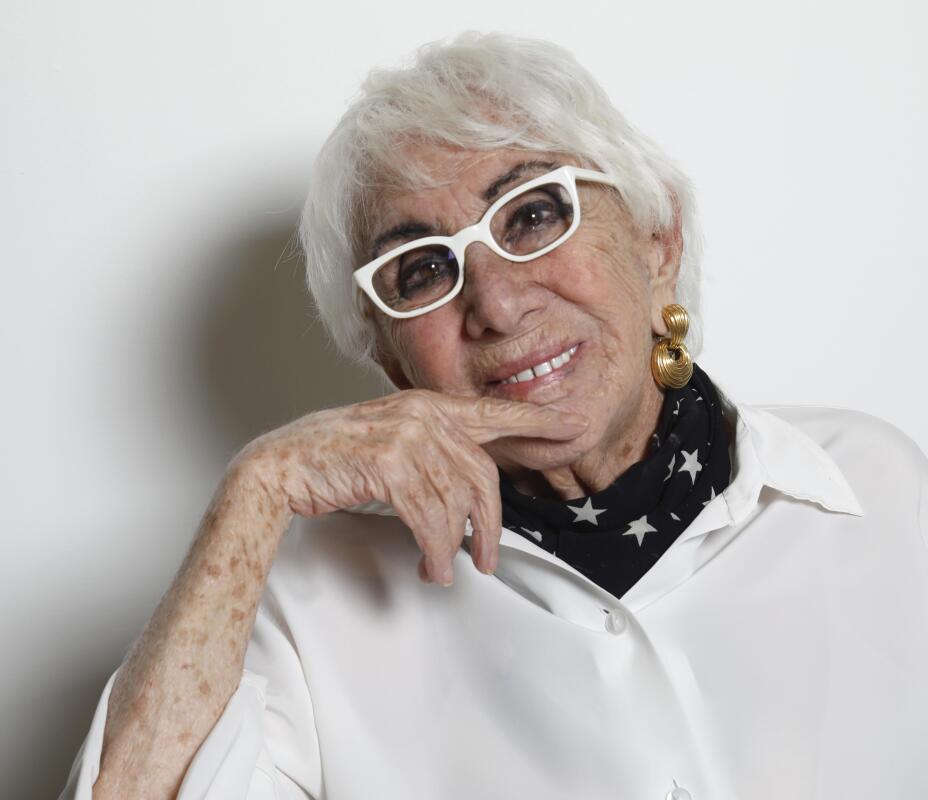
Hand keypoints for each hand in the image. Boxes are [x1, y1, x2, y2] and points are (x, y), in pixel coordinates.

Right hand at [236, 390, 587, 585]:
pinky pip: (430, 518)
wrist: (276, 467)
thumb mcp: (391, 442)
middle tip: (489, 558)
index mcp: (427, 405)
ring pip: (456, 503)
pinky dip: (435, 550)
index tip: (573, 425)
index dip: (537, 421)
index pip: (494, 413)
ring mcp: (406, 436)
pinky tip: (431, 566)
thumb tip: (469, 495)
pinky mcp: (389, 463)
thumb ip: (432, 452)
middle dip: (490, 525)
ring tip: (444, 569)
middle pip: (481, 476)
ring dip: (454, 547)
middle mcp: (422, 415)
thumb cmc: (330, 459)